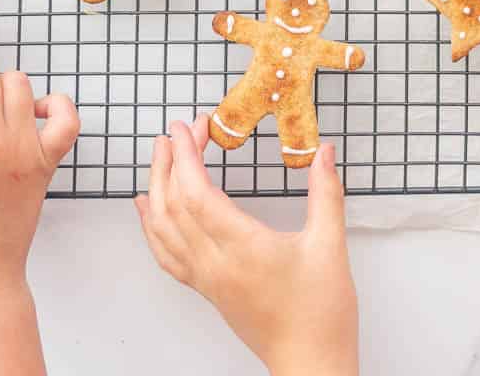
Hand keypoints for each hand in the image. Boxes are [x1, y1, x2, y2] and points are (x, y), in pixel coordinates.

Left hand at [136, 118, 358, 375]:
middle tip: (178, 131)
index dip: (187, 156)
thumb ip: (325, 193)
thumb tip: (323, 152)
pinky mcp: (207, 289)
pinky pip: (166, 254)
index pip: (197, 194)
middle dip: (170, 162)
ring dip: (157, 187)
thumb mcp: (330, 246)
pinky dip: (151, 226)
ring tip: (161, 156)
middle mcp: (216, 265)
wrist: (310, 364)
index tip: (187, 127)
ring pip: (163, 229)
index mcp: (243, 249)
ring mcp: (207, 279)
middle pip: (174, 206)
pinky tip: (148, 208)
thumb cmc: (320, 313)